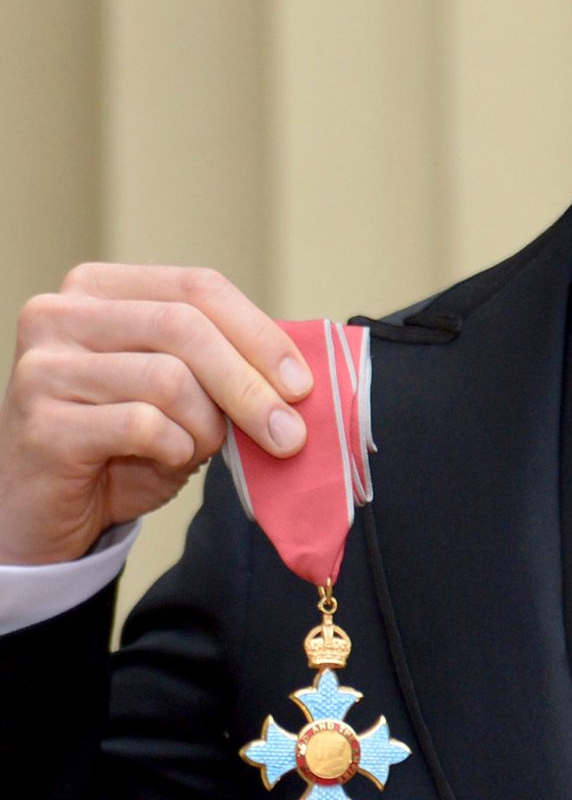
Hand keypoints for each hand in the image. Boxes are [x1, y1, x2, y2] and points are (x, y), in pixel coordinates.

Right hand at [0, 265, 312, 565]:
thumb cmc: (119, 446)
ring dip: (207, 426)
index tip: (302, 384)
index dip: (260, 333)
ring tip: (199, 450)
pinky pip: (141, 426)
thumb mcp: (181, 395)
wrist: (45, 512)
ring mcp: (44, 366)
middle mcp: (61, 314)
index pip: (197, 287)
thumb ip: (225, 368)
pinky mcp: (41, 423)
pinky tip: (164, 461)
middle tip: (289, 434)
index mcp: (99, 289)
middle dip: (251, 384)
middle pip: (186, 326)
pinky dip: (173, 450)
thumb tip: (300, 376)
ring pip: (169, 379)